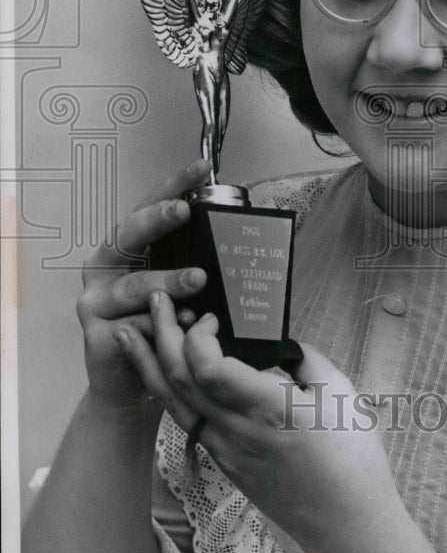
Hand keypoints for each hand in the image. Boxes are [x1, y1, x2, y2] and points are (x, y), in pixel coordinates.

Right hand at [76, 159, 210, 407]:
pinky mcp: (97, 336)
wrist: (130, 383)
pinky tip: (184, 325)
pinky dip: (161, 325)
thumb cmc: (159, 324)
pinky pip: (133, 326)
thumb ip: (194, 261)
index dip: (172, 185)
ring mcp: (96, 301)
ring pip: (135, 286)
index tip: (199, 169)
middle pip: (128, 236)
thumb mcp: (177, 287)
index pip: (148, 207)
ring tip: (199, 279)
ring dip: (168, 281)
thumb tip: (243, 235)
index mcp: (124, 249)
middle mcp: (105, 269)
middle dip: (157, 219)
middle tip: (184, 210)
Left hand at [120, 294, 403, 552]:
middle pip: (180, 381)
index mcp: (270, 409)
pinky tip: (165, 373)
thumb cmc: (352, 458)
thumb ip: (306, 358)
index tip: (212, 316)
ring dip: (150, 364)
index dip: (198, 336)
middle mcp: (238, 432)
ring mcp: (226, 451)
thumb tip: (280, 339)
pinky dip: (169, 391)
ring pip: (174, 403)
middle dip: (161, 335)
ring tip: (133, 333)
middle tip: (154, 299)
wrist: (347, 523)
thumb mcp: (341, 393)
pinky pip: (188, 421)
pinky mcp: (225, 463)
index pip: (209, 370)